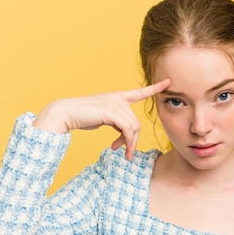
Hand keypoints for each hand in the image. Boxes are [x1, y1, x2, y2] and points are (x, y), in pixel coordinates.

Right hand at [33, 79, 169, 159]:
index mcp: (117, 97)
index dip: (155, 88)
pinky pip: (127, 130)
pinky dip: (126, 142)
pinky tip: (115, 148)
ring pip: (133, 128)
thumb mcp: (103, 118)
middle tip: (125, 152)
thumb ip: (117, 121)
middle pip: (136, 123)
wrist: (65, 113)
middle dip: (133, 140)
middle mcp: (118, 98)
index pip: (139, 92)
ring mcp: (115, 104)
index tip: (168, 82)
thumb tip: (126, 133)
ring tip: (122, 153)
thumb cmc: (82, 117)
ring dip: (129, 144)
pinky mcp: (111, 112)